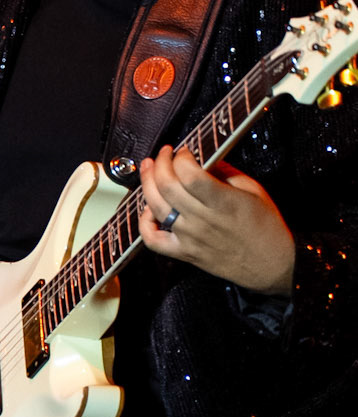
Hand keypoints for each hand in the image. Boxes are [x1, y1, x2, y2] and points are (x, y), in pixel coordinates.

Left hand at [138, 147, 295, 294]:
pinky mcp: (184, 253)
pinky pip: (152, 240)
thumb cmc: (266, 227)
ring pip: (155, 207)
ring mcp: (190, 238)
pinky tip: (148, 209)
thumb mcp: (254, 190)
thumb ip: (226, 172)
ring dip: (147, 184)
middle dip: (161, 163)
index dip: (181, 158)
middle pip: (167, 187)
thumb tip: (203, 158)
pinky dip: (143, 223)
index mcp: (224, 202)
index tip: (184, 150)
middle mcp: (203, 220)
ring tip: (149, 169)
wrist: (272, 265)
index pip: (190, 175)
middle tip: (164, 154)